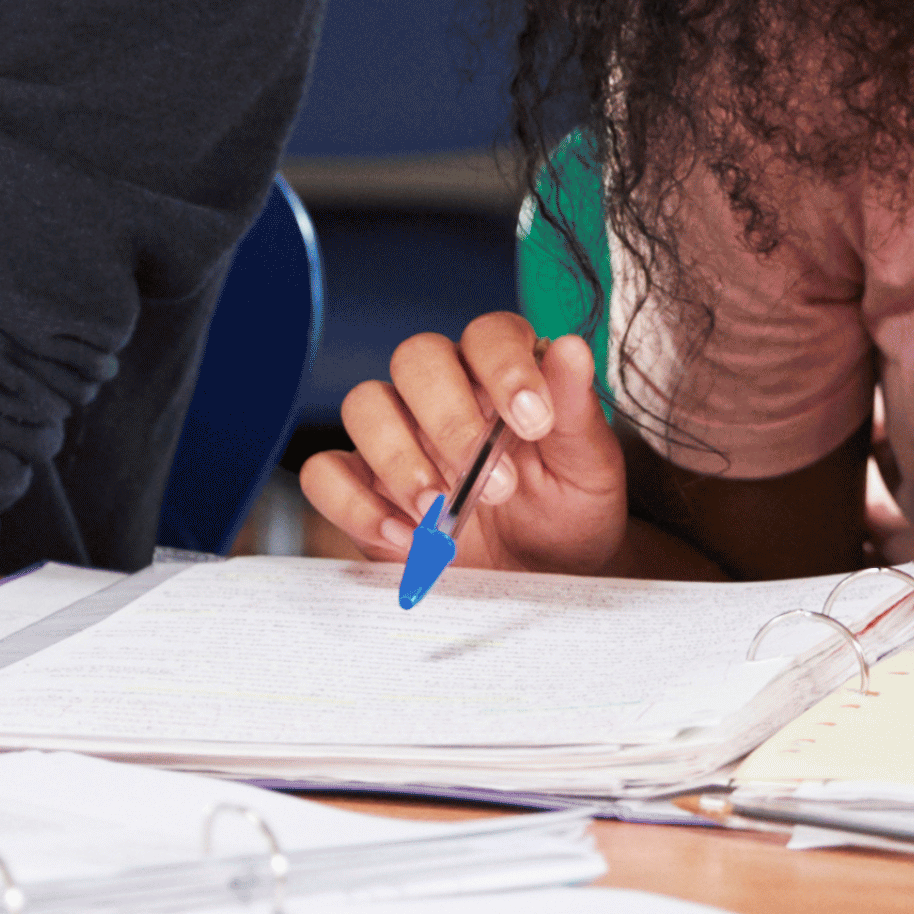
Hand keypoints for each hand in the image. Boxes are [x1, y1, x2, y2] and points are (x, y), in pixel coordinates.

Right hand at [300, 316, 630, 575]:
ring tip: (441, 513)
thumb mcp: (588, 467)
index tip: (534, 421)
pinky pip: (326, 474)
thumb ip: (576, 410)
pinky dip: (356, 505)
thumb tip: (569, 349)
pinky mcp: (362, 488)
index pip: (488, 334)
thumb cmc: (568, 513)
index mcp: (501, 374)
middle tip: (494, 485)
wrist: (545, 579)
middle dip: (450, 419)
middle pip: (415, 358)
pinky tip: (406, 537)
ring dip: (401, 460)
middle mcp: (443, 394)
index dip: (505, 367)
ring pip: (364, 406)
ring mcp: (397, 437)